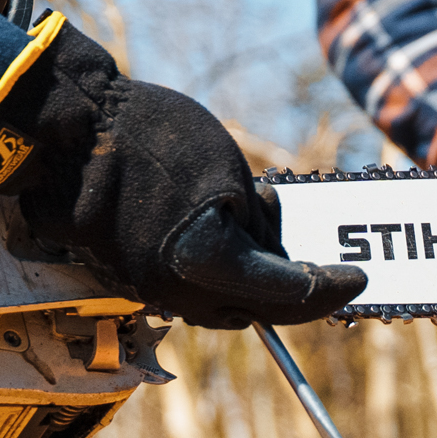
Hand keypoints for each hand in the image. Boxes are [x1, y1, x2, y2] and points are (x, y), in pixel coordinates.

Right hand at [0, 24, 367, 328]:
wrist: (79, 127)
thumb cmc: (155, 138)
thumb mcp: (229, 174)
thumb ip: (257, 226)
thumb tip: (277, 257)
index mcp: (205, 265)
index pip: (285, 293)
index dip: (327, 288)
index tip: (356, 280)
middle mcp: (174, 290)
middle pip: (251, 310)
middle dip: (288, 291)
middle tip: (316, 263)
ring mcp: (145, 286)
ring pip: (217, 304)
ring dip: (250, 283)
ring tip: (266, 235)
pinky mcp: (127, 274)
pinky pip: (184, 288)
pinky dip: (214, 274)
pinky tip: (223, 237)